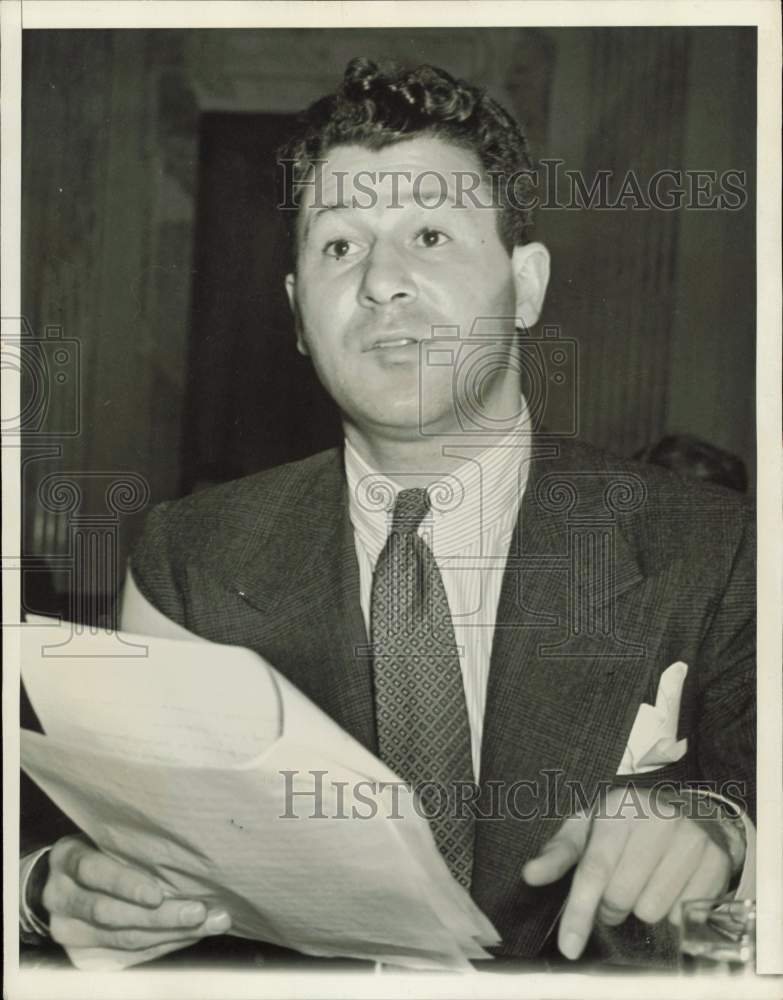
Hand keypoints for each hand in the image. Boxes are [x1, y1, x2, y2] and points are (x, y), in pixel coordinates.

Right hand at [42, 835, 230, 954]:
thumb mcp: (107, 838)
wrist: (62, 884)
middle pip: (110, 913)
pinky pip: (128, 957)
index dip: (125, 884)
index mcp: (66, 859)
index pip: (92, 871)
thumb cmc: (102, 850)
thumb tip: (188, 852)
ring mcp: (69, 932)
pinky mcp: (82, 957)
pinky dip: (163, 945)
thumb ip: (133, 846)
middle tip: (199, 912)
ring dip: (171, 933)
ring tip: (209, 924)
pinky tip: (191, 935)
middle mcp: (60, 898)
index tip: (158, 893)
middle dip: (160, 916)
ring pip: (123, 939)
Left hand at [522, 787, 731, 959]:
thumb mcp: (589, 828)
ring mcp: (690, 838)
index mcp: (619, 808)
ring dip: (641, 909)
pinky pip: (684, 914)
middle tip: (615, 894)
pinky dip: (672, 911)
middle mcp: (656, 818)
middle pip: (621, 897)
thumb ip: (558, 853)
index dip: (580, 911)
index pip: (594, 870)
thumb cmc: (627, 825)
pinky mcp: (715, 861)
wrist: (690, 812)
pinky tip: (671, 886)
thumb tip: (530, 875)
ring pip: (652, 910)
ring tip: (643, 886)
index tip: (569, 947)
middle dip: (611, 907)